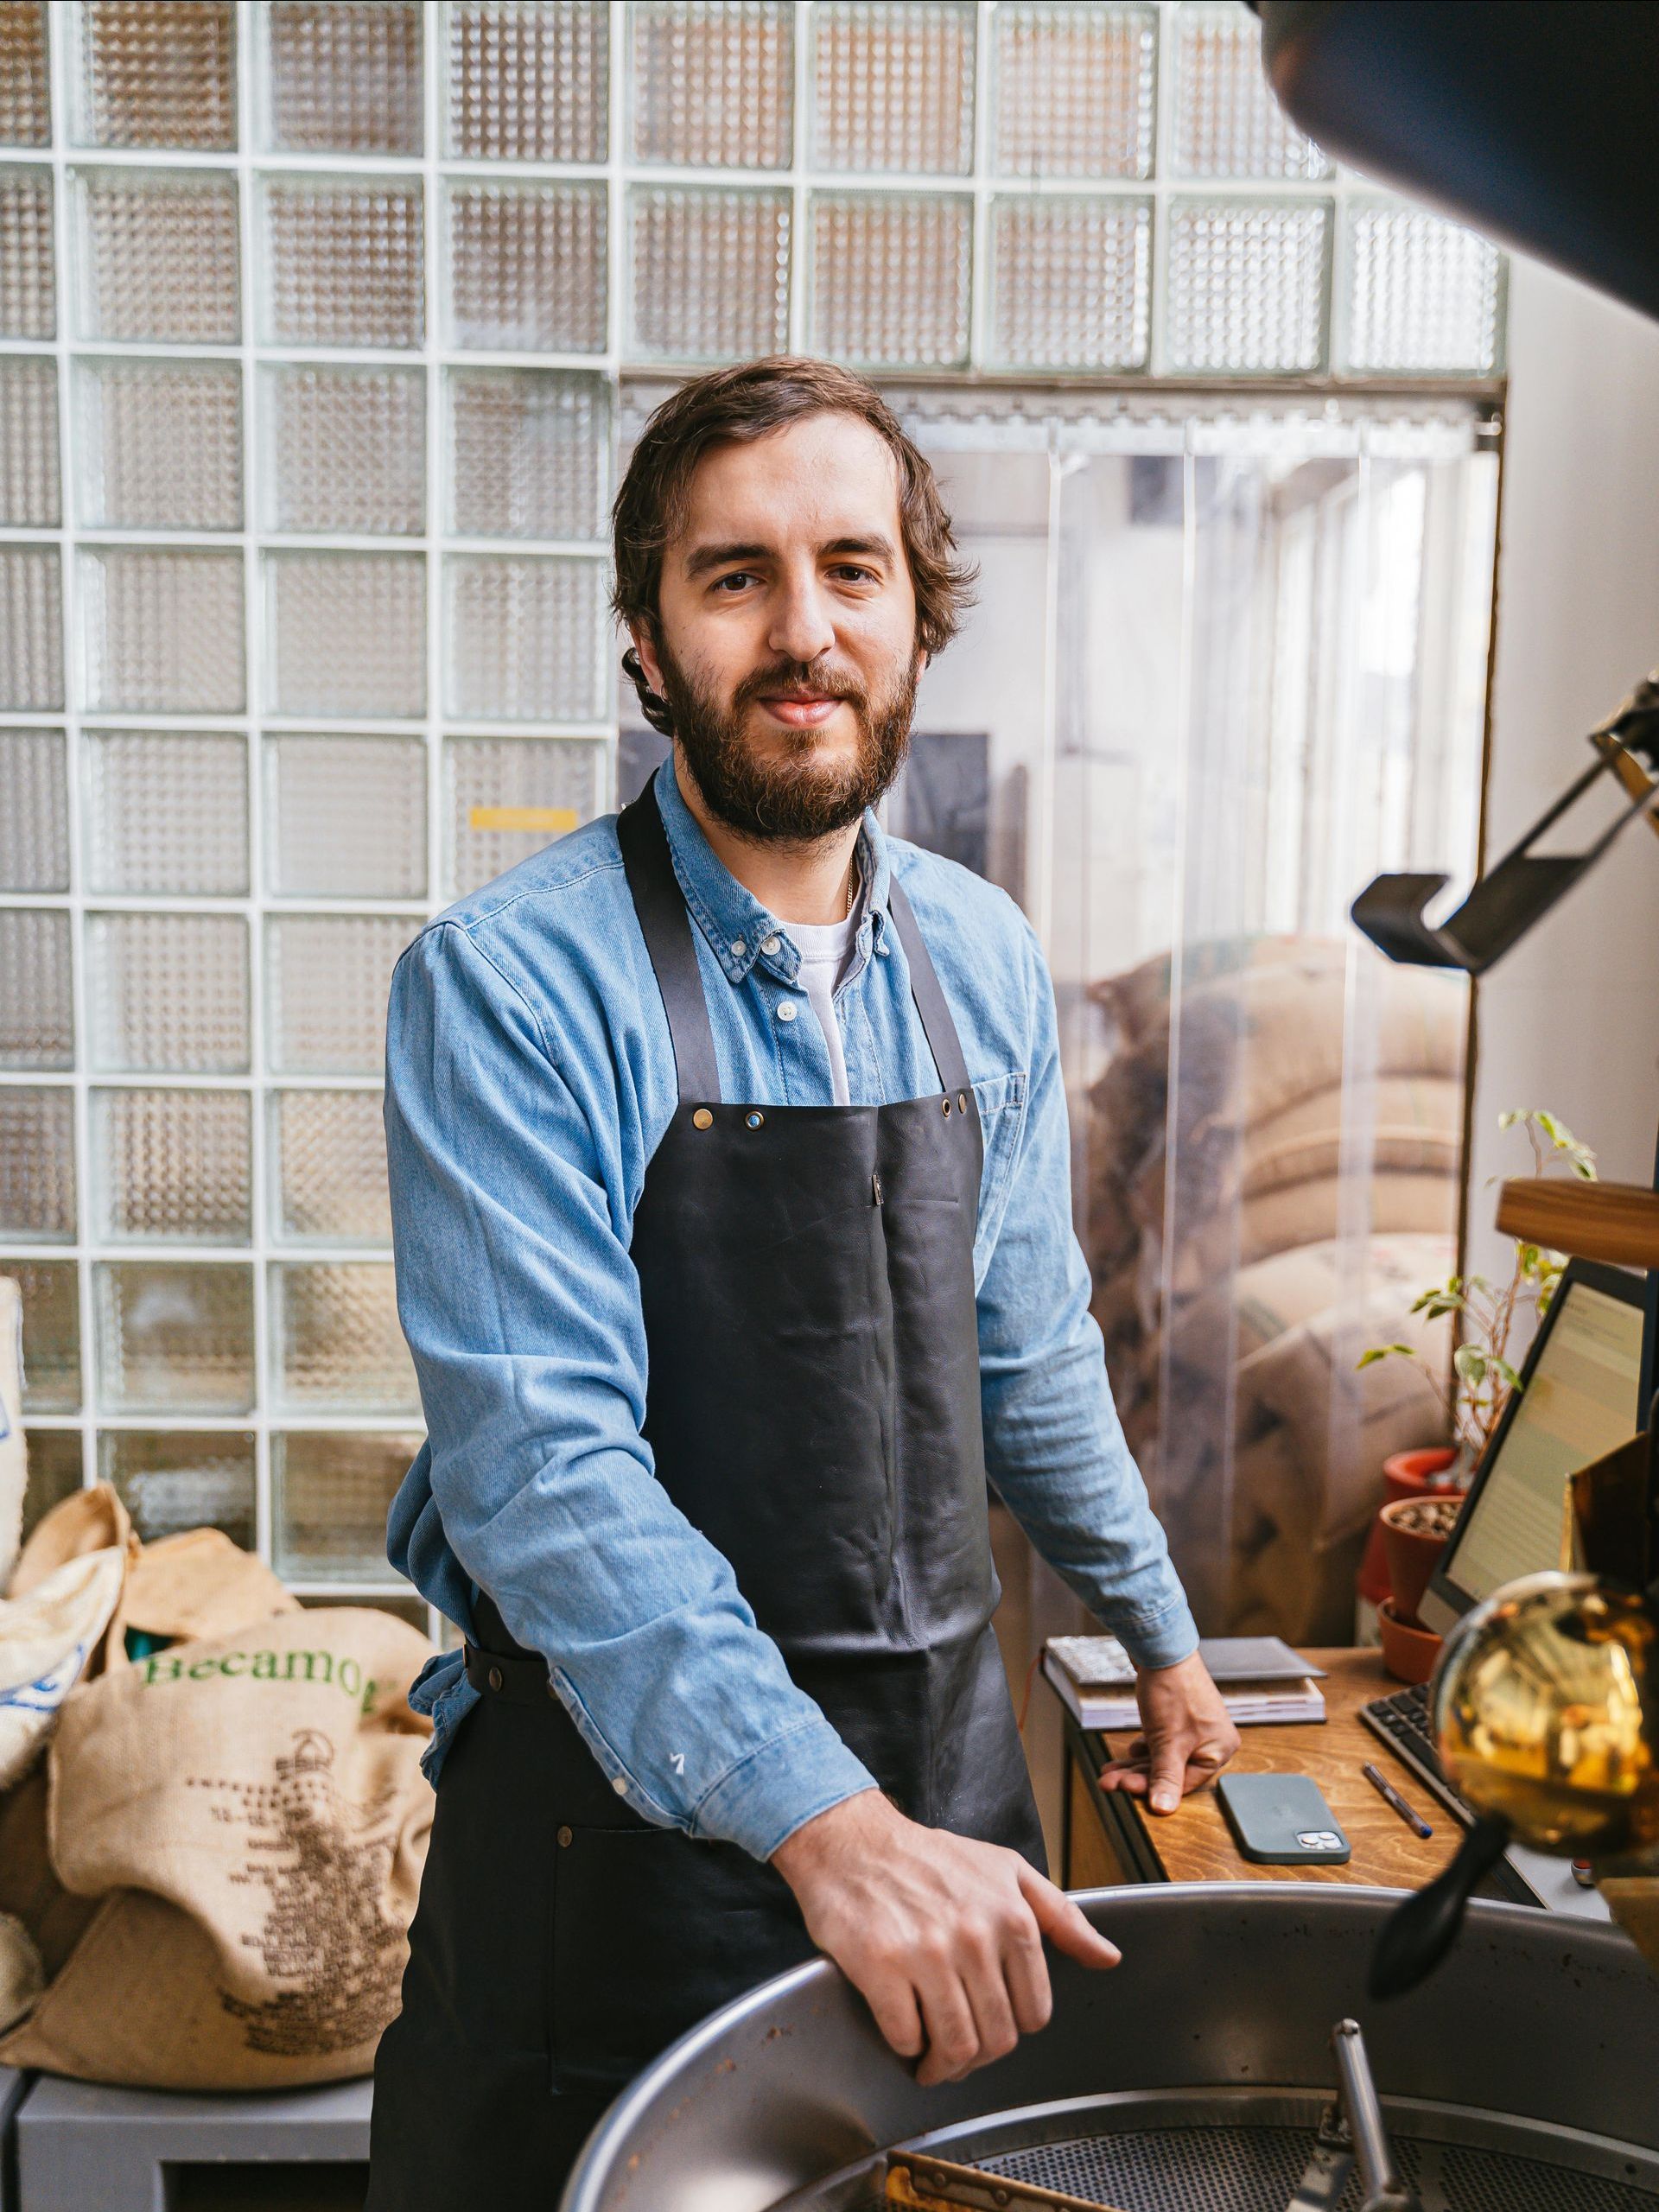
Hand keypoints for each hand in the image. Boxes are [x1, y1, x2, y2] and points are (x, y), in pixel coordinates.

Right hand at [771, 1790, 1120, 2085]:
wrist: (852, 1841)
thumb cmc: (929, 1858)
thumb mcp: (1006, 1870)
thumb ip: (1061, 1917)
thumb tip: (1107, 1957)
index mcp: (1012, 1917)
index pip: (1034, 2013)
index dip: (1013, 2028)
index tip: (992, 2025)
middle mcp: (975, 1936)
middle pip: (996, 2039)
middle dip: (979, 2057)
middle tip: (958, 2053)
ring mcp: (928, 1952)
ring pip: (956, 2046)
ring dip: (943, 2065)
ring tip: (931, 2059)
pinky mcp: (881, 1966)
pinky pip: (906, 2036)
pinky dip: (905, 2044)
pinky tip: (902, 2027)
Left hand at [1097, 1650, 1238, 1814]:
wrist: (1159, 1647)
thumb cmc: (1172, 1690)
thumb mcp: (1167, 1742)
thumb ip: (1166, 1777)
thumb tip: (1164, 1808)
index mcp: (1220, 1749)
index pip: (1184, 1783)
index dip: (1152, 1788)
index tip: (1124, 1789)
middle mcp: (1211, 1740)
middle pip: (1170, 1771)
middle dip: (1136, 1776)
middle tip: (1109, 1780)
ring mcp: (1195, 1728)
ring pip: (1162, 1757)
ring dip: (1134, 1765)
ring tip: (1109, 1770)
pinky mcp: (1179, 1717)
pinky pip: (1160, 1742)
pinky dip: (1142, 1749)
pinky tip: (1127, 1752)